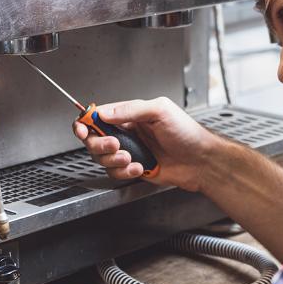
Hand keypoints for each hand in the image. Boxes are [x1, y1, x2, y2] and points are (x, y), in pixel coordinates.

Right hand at [74, 97, 216, 190]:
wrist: (201, 161)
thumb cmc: (187, 133)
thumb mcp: (159, 111)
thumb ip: (130, 110)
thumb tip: (104, 112)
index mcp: (129, 115)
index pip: (98, 116)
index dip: (85, 123)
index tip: (82, 129)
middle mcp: (126, 133)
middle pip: (94, 140)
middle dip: (100, 145)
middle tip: (116, 146)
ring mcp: (129, 151)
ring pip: (102, 159)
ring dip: (114, 160)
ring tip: (132, 158)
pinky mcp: (133, 168)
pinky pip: (116, 173)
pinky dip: (125, 172)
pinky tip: (141, 167)